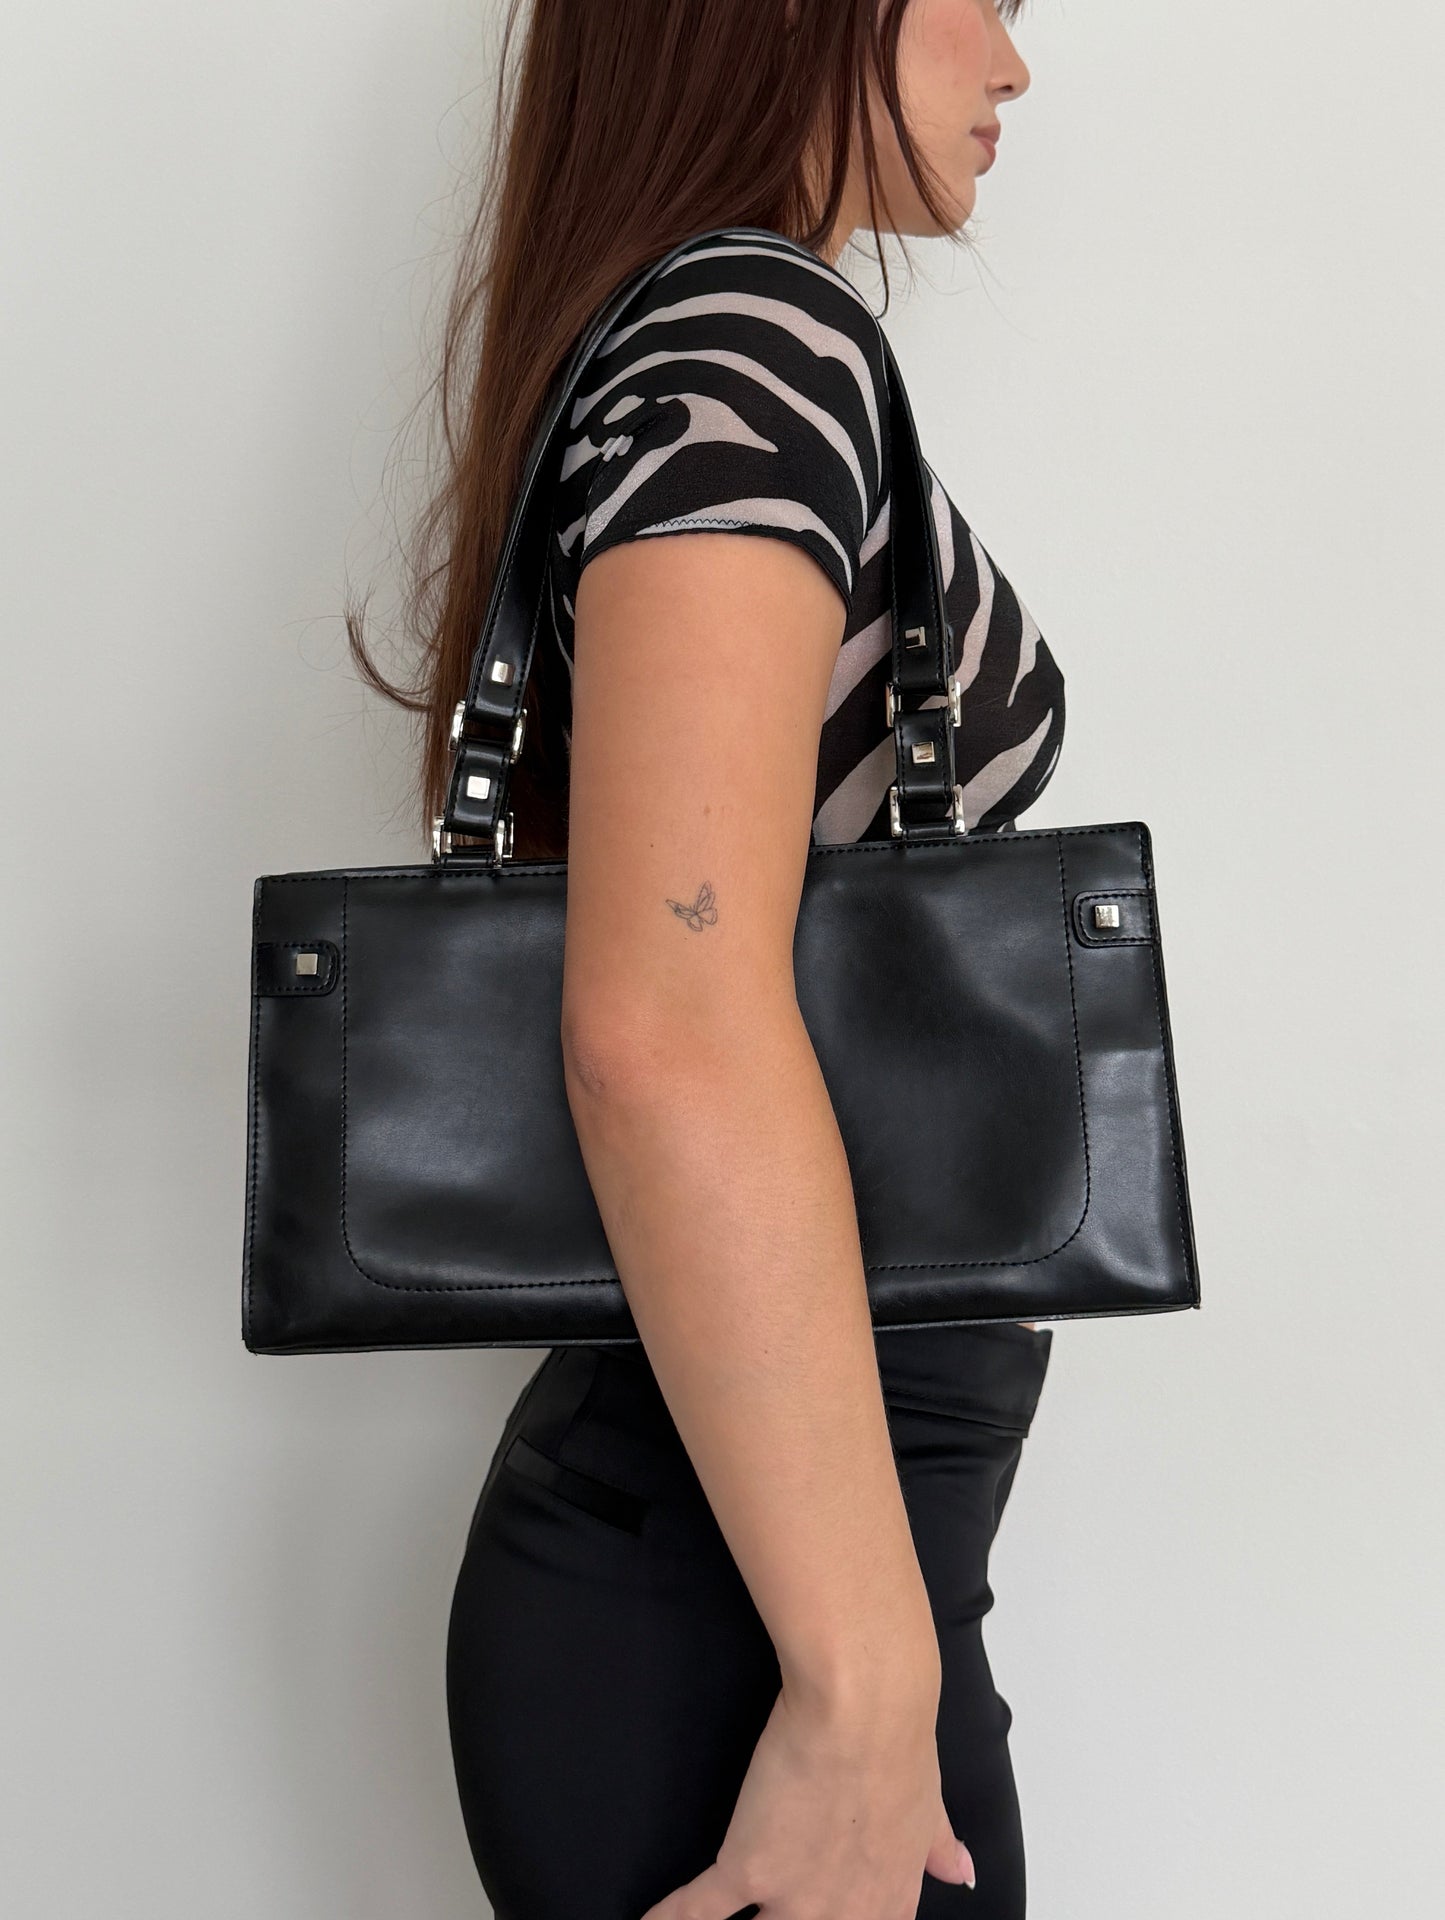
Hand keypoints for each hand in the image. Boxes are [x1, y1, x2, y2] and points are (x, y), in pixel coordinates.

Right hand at [638, 1674, 973, 1918]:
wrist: (865, 1704)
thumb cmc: (900, 1738)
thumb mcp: (930, 1801)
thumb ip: (938, 1845)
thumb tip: (961, 1871)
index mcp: (889, 1900)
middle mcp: (843, 1914)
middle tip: (767, 1919)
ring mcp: (793, 1897)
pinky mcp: (748, 1866)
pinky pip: (698, 1911)